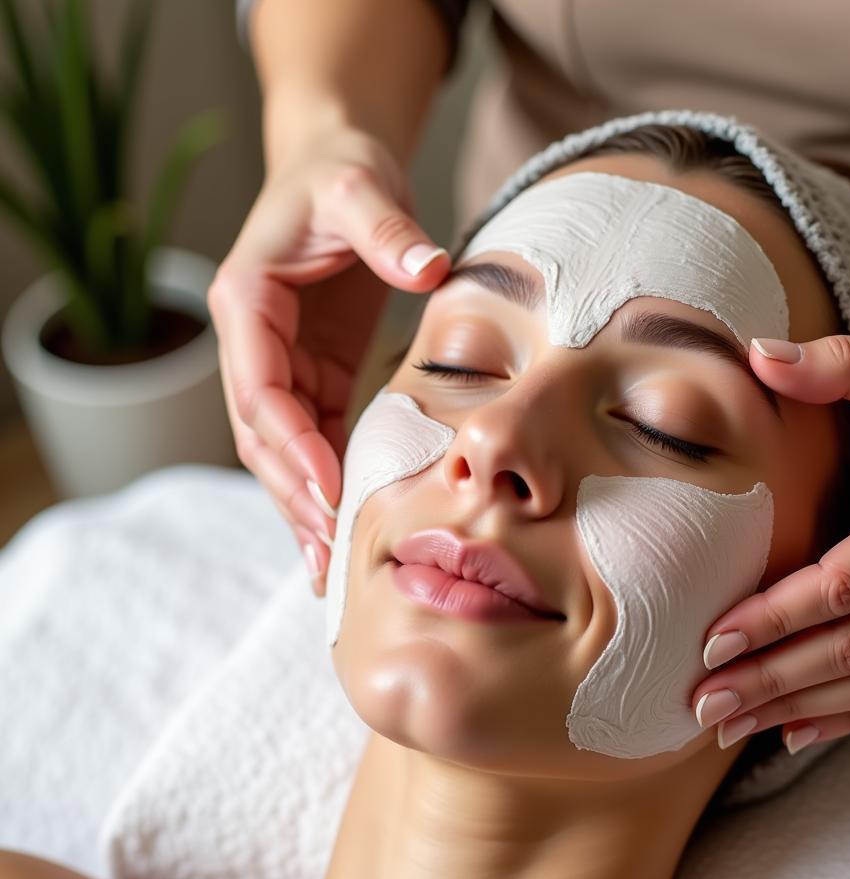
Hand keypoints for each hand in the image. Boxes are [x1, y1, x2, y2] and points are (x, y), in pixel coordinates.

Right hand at [207, 125, 449, 595]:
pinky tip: (341, 527)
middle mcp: (253, 342)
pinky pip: (313, 439)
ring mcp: (281, 364)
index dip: (289, 444)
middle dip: (294, 493)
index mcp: (246, 302)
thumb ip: (389, 230)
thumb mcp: (361, 188)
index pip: (257, 388)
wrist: (338, 170)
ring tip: (329, 565)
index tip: (326, 490)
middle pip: (262, 435)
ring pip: (283, 450)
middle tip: (330, 550)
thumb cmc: (342, 174)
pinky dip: (324, 484)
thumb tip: (431, 269)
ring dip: (303, 505)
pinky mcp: (313, 375)